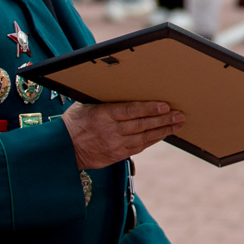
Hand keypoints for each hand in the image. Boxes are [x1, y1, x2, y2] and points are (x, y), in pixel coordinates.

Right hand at [63, 100, 186, 168]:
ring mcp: (115, 145)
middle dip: (163, 120)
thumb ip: (104, 100)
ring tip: (177, 124)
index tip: (164, 106)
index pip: (130, 110)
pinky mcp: (117, 155)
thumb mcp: (85, 105)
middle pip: (142, 125)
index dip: (149, 108)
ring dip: (163, 130)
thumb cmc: (74, 122)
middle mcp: (111, 131)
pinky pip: (139, 147)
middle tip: (179, 114)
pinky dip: (153, 140)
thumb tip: (122, 87)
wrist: (64, 149)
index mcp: (103, 114)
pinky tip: (163, 134)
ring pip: (144, 137)